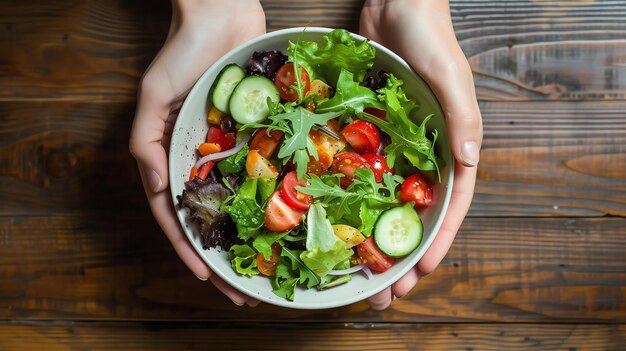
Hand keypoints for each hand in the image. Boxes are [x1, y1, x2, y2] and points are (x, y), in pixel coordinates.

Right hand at [129, 0, 265, 306]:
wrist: (223, 15)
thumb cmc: (182, 53)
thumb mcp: (153, 94)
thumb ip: (146, 142)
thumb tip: (158, 187)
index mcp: (172, 157)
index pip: (176, 216)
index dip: (189, 250)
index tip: (209, 278)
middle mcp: (202, 161)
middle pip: (212, 220)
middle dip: (225, 257)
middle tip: (244, 292)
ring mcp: (232, 151)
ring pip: (243, 204)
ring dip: (253, 238)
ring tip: (269, 269)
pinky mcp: (258, 136)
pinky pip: (268, 172)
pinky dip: (277, 198)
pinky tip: (293, 220)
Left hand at [360, 0, 481, 308]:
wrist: (394, 3)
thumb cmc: (429, 36)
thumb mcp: (449, 74)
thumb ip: (460, 115)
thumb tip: (469, 159)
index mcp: (449, 147)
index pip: (448, 206)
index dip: (435, 242)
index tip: (419, 273)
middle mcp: (421, 154)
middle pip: (412, 214)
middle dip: (399, 255)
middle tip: (382, 291)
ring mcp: (391, 147)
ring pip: (381, 201)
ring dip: (369, 237)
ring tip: (354, 270)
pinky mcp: (364, 135)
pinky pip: (355, 172)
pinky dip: (345, 199)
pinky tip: (328, 221)